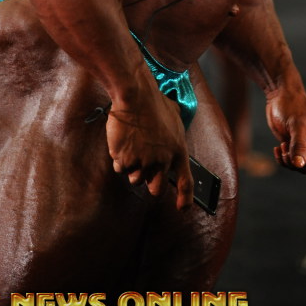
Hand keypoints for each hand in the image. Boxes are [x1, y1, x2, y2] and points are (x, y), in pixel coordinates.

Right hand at [106, 90, 193, 208]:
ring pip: (135, 179)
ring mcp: (143, 162)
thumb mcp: (175, 117)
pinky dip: (120, 159)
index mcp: (178, 151)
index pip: (186, 182)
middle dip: (150, 183)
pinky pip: (120, 168)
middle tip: (145, 169)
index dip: (185, 199)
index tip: (183, 208)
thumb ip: (175, 133)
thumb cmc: (155, 102)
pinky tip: (123, 142)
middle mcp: (162, 161)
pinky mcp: (125, 160)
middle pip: (156, 190)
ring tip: (133, 145)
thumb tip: (175, 135)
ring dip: (133, 168)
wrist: (135, 97)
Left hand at [266, 88, 305, 173]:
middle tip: (285, 150)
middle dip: (297, 163)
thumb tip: (299, 165)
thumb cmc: (292, 105)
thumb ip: (298, 146)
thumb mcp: (297, 125)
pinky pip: (293, 161)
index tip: (292, 153)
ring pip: (302, 166)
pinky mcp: (296, 145)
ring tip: (282, 147)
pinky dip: (284, 159)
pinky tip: (277, 149)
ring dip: (289, 162)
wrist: (280, 95)